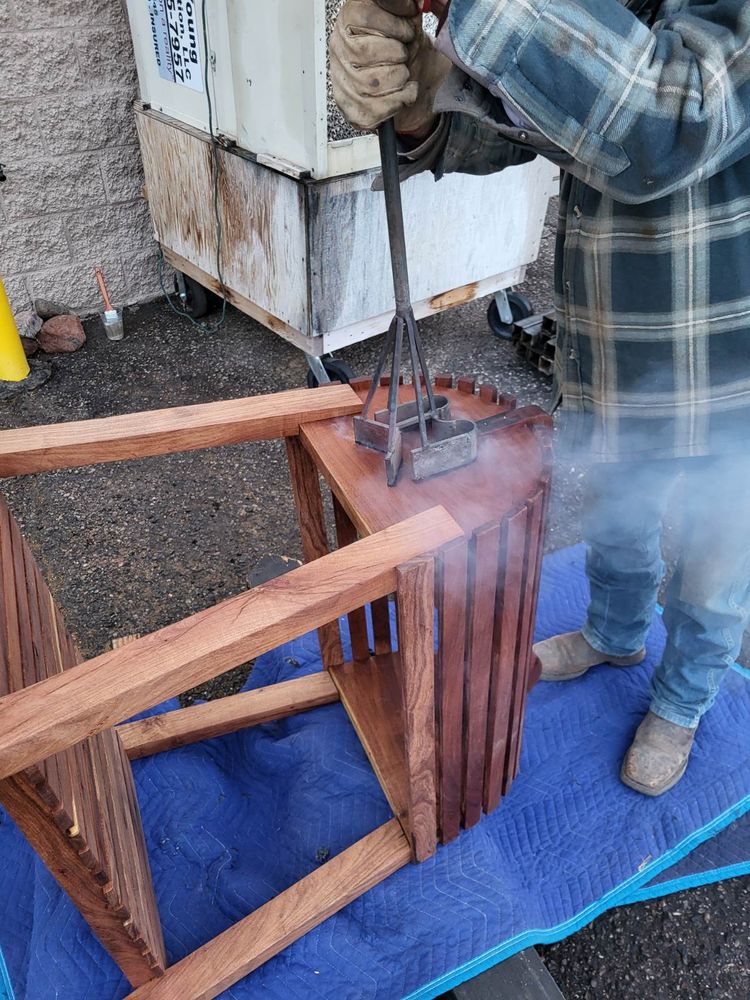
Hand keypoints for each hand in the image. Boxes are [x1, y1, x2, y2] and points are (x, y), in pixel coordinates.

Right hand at [329, 0, 449, 134]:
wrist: (416, 83)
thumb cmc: (407, 50)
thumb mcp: (407, 20)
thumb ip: (403, 7)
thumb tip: (412, 2)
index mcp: (349, 21)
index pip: (365, 17)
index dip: (395, 25)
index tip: (407, 31)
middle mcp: (340, 49)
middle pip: (367, 52)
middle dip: (397, 55)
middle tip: (403, 56)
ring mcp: (342, 80)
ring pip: (372, 82)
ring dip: (399, 79)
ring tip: (403, 74)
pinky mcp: (350, 108)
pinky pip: (375, 109)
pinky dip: (399, 101)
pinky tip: (402, 93)